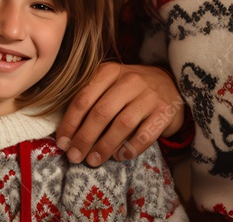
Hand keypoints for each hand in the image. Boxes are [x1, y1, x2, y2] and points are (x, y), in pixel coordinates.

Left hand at [55, 62, 182, 166]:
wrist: (170, 84)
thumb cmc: (131, 89)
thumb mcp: (110, 84)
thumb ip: (90, 100)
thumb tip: (67, 134)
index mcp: (110, 71)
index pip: (84, 98)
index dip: (70, 123)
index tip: (62, 142)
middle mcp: (130, 81)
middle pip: (101, 112)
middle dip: (84, 138)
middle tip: (74, 156)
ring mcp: (149, 95)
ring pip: (122, 124)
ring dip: (104, 146)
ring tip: (93, 160)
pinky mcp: (164, 112)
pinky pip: (145, 135)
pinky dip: (130, 148)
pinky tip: (120, 156)